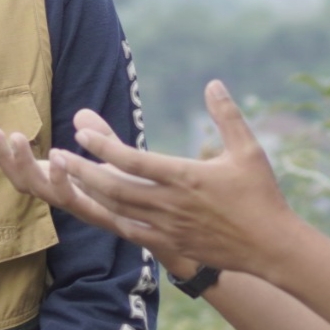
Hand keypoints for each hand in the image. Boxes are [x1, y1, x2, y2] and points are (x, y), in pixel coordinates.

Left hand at [0, 80, 298, 276]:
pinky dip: (107, 217)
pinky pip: (129, 231)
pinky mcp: (169, 245)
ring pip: (117, 210)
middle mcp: (170, 204)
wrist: (270, 247)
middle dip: (83, 171)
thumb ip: (227, 116)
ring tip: (65, 178)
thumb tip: (213, 83)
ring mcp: (167, 228)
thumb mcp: (248, 150)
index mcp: (185, 178)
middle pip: (115, 187)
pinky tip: (94, 206)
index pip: (134, 161)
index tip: (82, 132)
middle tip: (58, 155)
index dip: (104, 147)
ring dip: (88, 192)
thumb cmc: (261, 195)